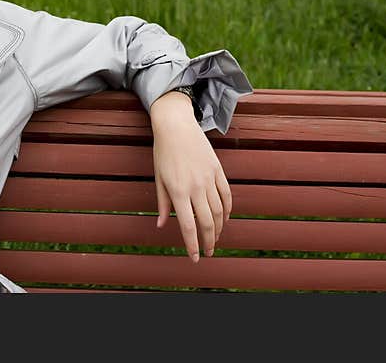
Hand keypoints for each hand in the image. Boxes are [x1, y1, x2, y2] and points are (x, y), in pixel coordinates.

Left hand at [149, 91, 231, 261]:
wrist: (176, 126)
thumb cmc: (163, 152)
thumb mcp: (158, 178)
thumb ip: (162, 204)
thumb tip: (162, 225)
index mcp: (178, 191)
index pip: (188, 226)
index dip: (192, 245)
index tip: (195, 258)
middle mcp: (195, 187)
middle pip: (207, 222)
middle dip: (208, 241)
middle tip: (208, 252)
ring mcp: (209, 178)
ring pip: (219, 211)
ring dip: (219, 229)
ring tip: (215, 238)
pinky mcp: (218, 170)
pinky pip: (226, 195)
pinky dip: (227, 210)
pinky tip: (224, 219)